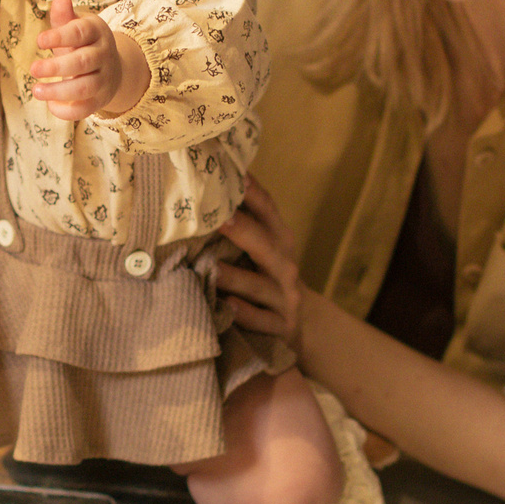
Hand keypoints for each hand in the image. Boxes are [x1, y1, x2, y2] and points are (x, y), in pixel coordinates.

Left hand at [26, 0, 131, 121]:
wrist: (111, 68)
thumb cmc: (84, 44)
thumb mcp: (76, 27)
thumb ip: (64, 17)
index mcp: (96, 32)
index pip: (80, 33)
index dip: (60, 37)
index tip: (39, 41)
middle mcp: (103, 55)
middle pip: (83, 62)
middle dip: (56, 67)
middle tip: (33, 68)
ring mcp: (104, 79)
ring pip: (85, 88)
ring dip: (59, 91)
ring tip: (36, 90)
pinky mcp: (100, 100)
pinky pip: (86, 109)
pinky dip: (67, 111)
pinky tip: (50, 104)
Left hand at [216, 177, 307, 351]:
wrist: (297, 324)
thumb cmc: (265, 277)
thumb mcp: (261, 248)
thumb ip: (242, 222)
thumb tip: (207, 184)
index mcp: (279, 240)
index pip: (267, 211)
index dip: (252, 193)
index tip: (233, 176)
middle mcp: (286, 265)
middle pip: (266, 245)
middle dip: (242, 231)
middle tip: (218, 219)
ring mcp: (286, 298)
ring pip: (260, 286)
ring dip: (236, 277)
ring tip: (212, 268)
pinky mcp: (282, 327)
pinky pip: (262, 320)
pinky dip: (246, 314)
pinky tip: (229, 306)